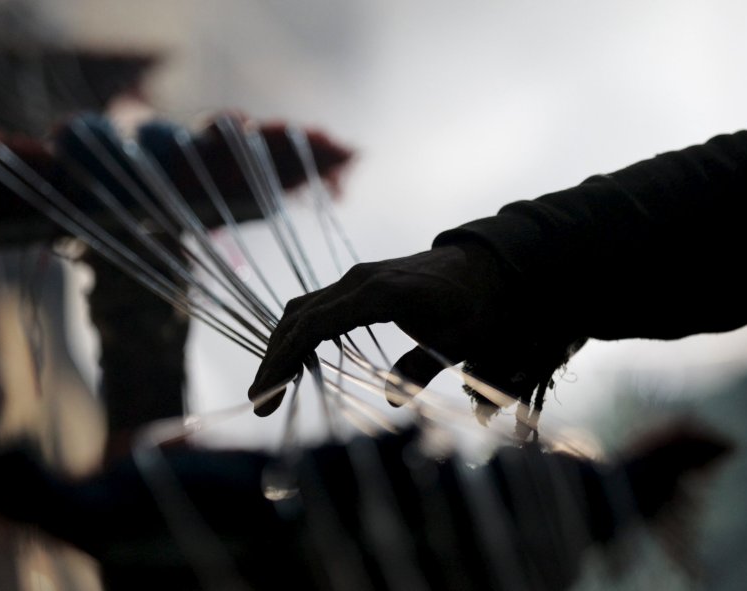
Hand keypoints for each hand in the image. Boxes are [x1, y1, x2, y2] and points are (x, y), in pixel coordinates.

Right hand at [248, 243, 553, 415]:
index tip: (270, 392)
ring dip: (282, 345)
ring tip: (269, 385)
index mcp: (378, 292)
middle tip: (259, 400)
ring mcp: (356, 279)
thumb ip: (422, 368)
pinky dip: (298, 333)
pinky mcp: (360, 284)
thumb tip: (391, 400)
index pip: (315, 324)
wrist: (487, 267)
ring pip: (302, 309)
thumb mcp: (458, 341)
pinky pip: (317, 307)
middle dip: (274, 357)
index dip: (287, 358)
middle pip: (298, 316)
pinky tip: (294, 362)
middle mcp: (358, 280)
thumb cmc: (477, 306)